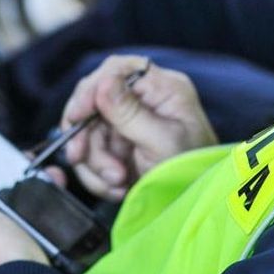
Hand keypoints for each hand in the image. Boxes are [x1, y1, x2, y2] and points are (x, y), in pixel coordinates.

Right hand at [62, 55, 217, 200]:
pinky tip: (116, 187)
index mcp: (163, 88)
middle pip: (95, 101)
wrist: (195, 204)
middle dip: (88, 136)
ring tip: (117, 181)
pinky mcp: (120, 144)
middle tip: (81, 157)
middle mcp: (144, 99)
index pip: (118, 70)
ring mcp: (130, 122)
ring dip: (94, 162)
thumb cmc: (191, 171)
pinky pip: (91, 153)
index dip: (91, 89)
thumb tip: (102, 83)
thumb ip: (130, 113)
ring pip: (89, 131)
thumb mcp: (163, 142)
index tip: (77, 116)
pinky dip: (97, 174)